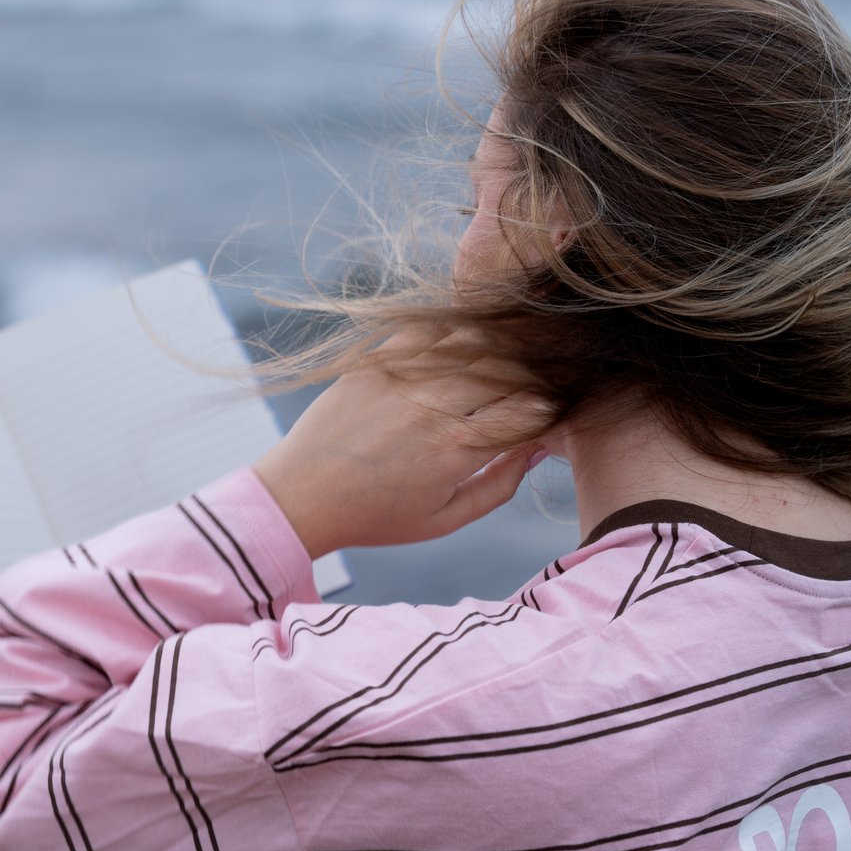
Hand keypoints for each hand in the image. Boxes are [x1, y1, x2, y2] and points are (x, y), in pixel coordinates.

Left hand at [251, 332, 554, 559]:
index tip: (543, 412)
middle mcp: (434, 408)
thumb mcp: (445, 519)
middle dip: (530, 373)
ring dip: (494, 348)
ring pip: (473, 341)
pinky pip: (428, 331)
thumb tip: (538, 449)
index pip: (530, 410)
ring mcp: (403, 380)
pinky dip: (451, 333)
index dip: (548, 408)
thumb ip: (499, 486)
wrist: (302, 495)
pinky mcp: (376, 362)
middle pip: (509, 368)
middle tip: (530, 380)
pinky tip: (457, 348)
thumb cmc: (376, 515)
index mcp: (456, 451)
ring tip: (496, 363)